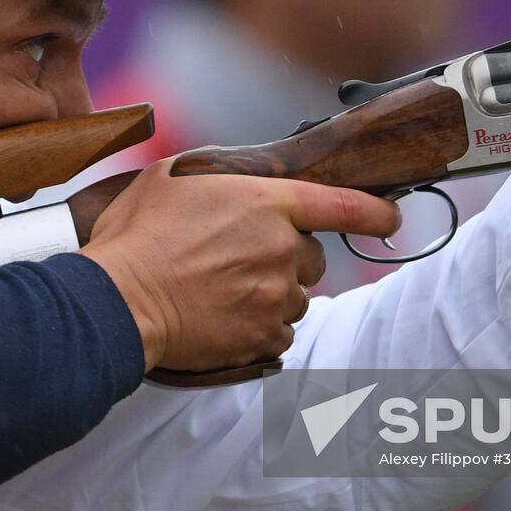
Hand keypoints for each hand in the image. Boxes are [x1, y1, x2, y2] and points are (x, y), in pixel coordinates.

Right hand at [80, 158, 399, 371]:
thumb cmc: (137, 235)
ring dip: (270, 295)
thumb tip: (230, 179)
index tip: (392, 218)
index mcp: (268, 203)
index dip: (375, 213)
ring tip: (220, 292)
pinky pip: (278, 333)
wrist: (118, 301)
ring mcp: (277, 297)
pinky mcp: (264, 337)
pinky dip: (257, 329)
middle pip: (312, 259)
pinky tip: (222, 318)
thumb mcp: (171, 177)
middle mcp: (283, 250)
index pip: (344, 206)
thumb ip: (216, 173)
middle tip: (238, 261)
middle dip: (286, 259)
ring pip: (294, 298)